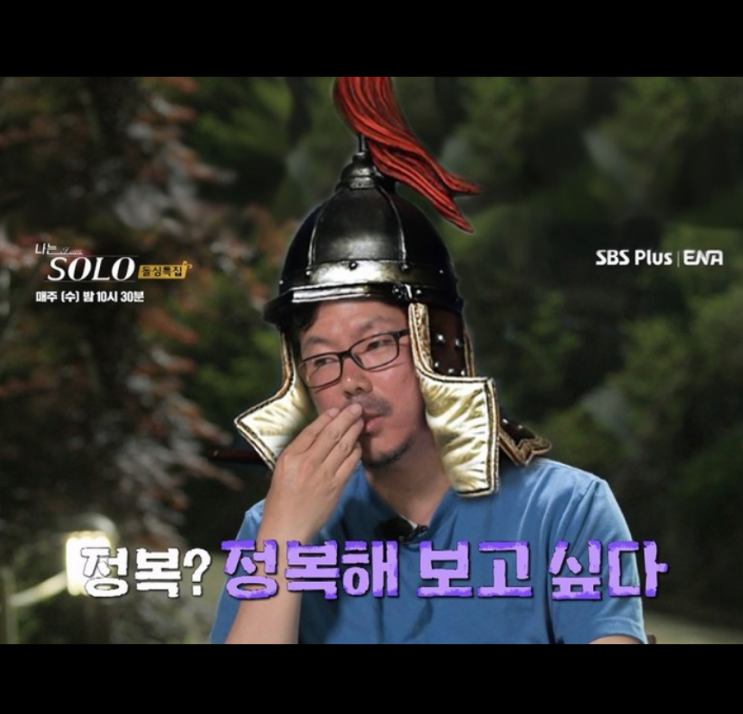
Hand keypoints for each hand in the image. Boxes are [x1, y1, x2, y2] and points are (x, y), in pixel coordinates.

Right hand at [261, 403, 363, 543]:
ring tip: (360, 422)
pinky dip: (356, 452)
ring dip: (354, 431)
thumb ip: (298, 453)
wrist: (286, 529)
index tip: (336, 410)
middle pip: (331, 434)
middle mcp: (307, 462)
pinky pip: (350, 464)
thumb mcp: (281, 471)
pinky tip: (358, 445)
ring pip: (344, 446)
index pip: (311, 430)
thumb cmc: (281, 501)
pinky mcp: (336, 487)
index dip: (327, 418)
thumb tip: (318, 437)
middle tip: (356, 408)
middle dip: (346, 418)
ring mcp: (323, 475)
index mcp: (290, 457)